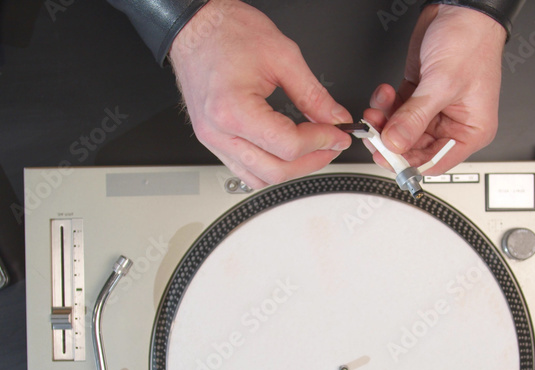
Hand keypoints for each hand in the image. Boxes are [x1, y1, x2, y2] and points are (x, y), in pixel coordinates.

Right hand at [169, 0, 352, 187]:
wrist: (196, 26)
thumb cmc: (227, 32)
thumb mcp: (283, 57)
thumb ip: (313, 94)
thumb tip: (335, 117)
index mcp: (233, 110)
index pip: (287, 145)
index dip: (322, 142)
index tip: (338, 133)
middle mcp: (218, 131)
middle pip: (276, 170)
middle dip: (312, 160)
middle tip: (331, 144)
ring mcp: (212, 139)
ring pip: (260, 178)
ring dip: (292, 169)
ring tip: (312, 150)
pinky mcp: (212, 140)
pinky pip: (244, 171)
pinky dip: (269, 168)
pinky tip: (285, 153)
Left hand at [363, 5, 505, 174]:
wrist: (460, 10)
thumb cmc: (471, 42)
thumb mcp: (442, 84)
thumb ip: (415, 117)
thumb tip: (395, 143)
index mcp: (471, 130)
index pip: (436, 161)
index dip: (410, 164)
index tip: (388, 158)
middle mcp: (453, 123)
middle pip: (414, 147)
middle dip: (392, 139)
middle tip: (375, 133)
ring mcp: (434, 109)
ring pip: (401, 129)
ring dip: (385, 121)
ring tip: (377, 110)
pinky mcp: (419, 95)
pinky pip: (397, 111)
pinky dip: (386, 106)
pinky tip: (384, 94)